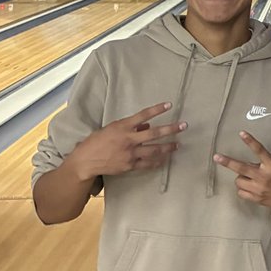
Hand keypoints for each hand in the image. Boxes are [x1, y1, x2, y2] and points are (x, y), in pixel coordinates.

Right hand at [68, 103, 186, 180]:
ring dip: (168, 147)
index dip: (157, 109)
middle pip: (154, 133)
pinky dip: (157, 161)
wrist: (86, 161)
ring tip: (178, 144)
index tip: (169, 104)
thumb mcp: (112, 128)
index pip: (143, 115)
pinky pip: (147, 163)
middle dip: (171, 129)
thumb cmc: (97, 141)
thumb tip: (147, 125)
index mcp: (123, 127)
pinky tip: (165, 159)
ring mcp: (130, 153)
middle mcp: (129, 139)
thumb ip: (131, 127)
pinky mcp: (130, 165)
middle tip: (184, 126)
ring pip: (154, 150)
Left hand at [214, 132, 270, 210]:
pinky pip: (241, 192)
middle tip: (216, 157)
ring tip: (248, 176)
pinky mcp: (256, 199)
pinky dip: (243, 188)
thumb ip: (270, 159)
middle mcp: (263, 177)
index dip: (250, 141)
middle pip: (241, 168)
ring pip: (239, 181)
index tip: (241, 133)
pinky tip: (249, 185)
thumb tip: (258, 158)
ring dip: (241, 177)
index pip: (259, 150)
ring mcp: (259, 189)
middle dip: (227, 162)